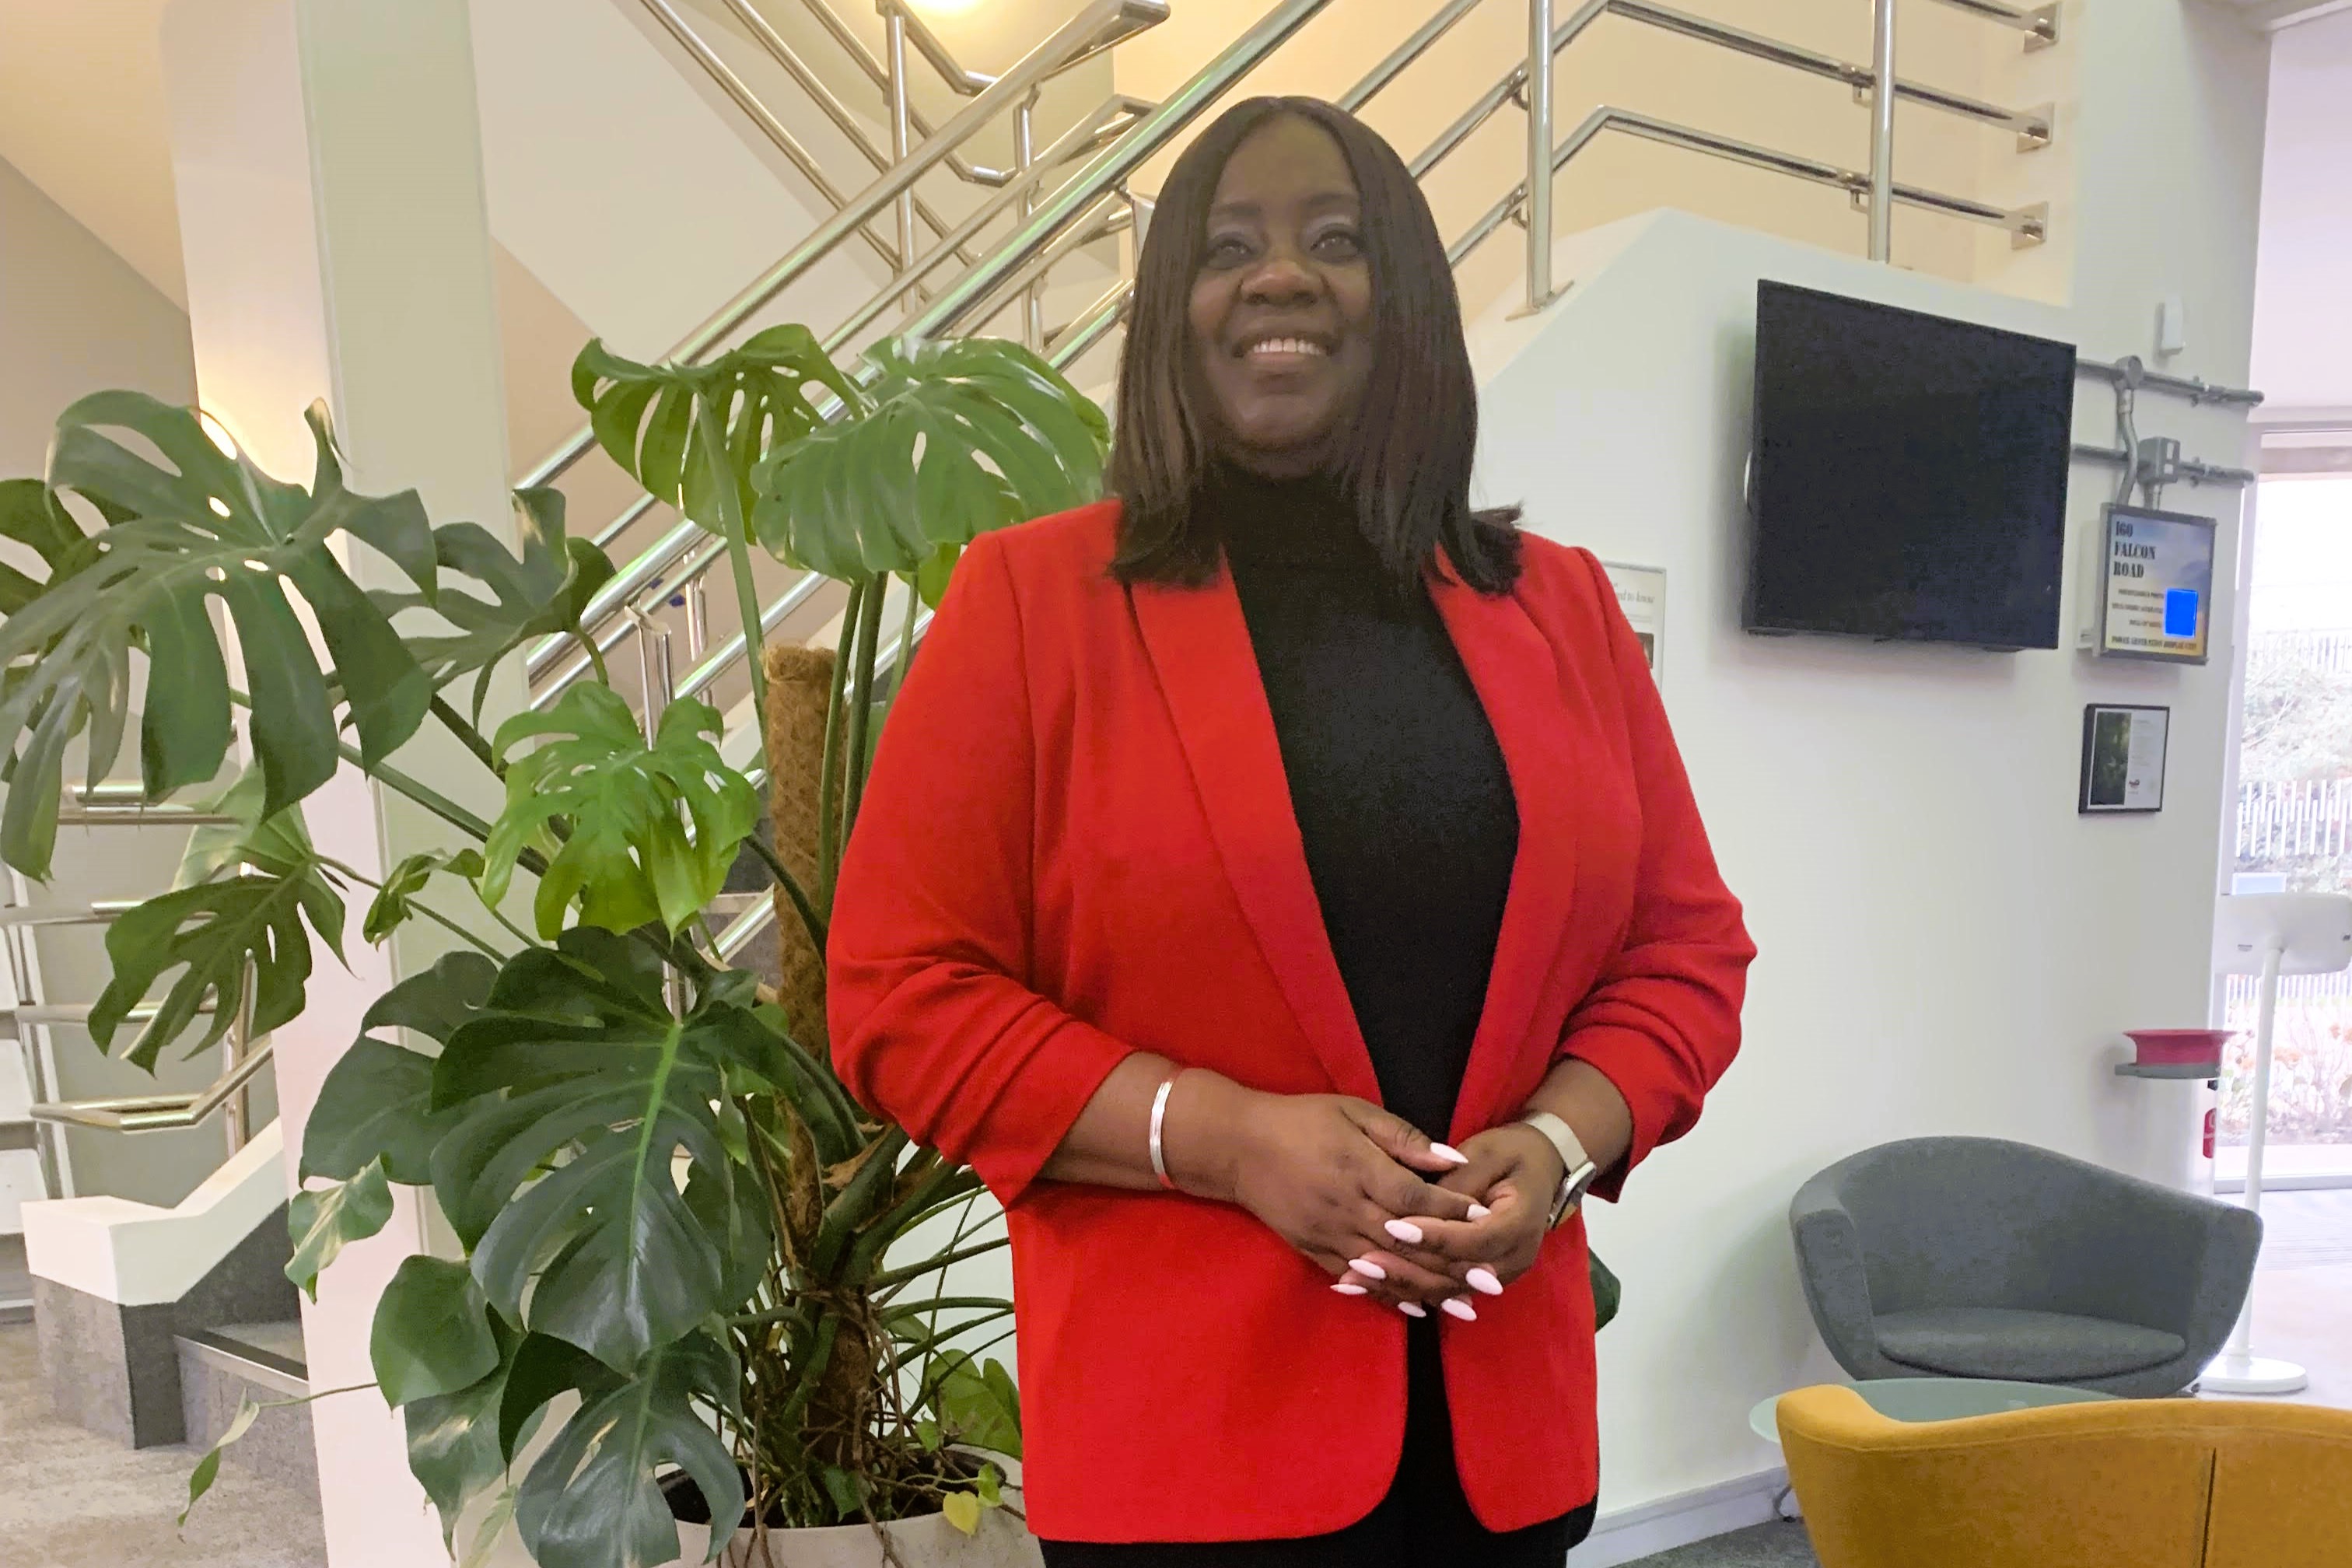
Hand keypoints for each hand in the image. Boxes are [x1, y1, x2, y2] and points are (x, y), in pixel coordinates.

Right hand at [1181, 1086, 1480, 1311]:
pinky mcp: (1314, 1251)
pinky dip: (1387, 1296)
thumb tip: (1452, 1158)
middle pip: (1407, 1243)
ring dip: (1427, 1288)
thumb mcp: (1354, 1112)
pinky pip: (1356, 1280)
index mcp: (1360, 1169)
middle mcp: (1347, 1208)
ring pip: (1386, 1269)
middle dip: (1451, 1261)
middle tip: (1490, 1278)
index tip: (1486, 1218)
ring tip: (1464, 1304)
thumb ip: (1403, 1138)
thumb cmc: (1302, 1121)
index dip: (1453, 1211)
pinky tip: (1416, 1306)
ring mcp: (1329, 1234)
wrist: (1239, 1146)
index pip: (1416, 1199)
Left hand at [1340, 1124, 1565, 1319]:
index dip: (1434, 1236)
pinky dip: (1407, 1290)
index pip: (1473, 1240)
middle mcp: (1514, 1258)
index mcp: (1521, 1223)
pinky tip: (1371, 1287)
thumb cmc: (1510, 1153)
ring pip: (1446, 1289)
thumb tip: (1419, 1201)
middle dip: (1408, 1267)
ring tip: (1357, 1276)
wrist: (1540, 1168)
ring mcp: (1499, 1275)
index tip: (1394, 1226)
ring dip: (1401, 1285)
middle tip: (1362, 1259)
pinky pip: (1443, 1291)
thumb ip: (1454, 1182)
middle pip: (1457, 1274)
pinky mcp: (1481, 1280)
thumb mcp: (1485, 1154)